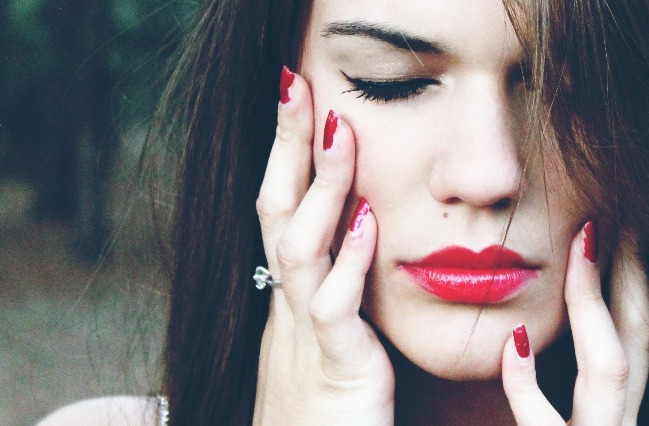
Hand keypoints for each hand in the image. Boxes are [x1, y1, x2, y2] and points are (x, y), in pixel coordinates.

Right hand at [252, 68, 393, 424]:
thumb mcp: (332, 345)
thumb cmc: (326, 419)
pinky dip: (349, 263)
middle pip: (277, 212)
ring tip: (341, 130)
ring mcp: (306, 337)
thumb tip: (362, 237)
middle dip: (286, 146)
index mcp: (293, 299)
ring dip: (323, 188)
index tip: (301, 99)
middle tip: (296, 85)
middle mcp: (289, 309)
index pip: (283, 211)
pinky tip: (371, 224)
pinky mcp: (335, 369)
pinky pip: (333, 309)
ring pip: (299, 249)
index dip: (288, 156)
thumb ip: (342, 293)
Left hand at [501, 225, 648, 425]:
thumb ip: (565, 392)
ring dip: (593, 303)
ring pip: (609, 370)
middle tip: (619, 211)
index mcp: (619, 411)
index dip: (637, 277)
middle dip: (632, 271)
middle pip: (638, 337)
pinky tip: (516, 337)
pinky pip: (541, 423)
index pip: (637, 333)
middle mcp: (618, 423)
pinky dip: (525, 383)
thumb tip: (525, 331)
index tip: (625, 225)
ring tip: (581, 245)